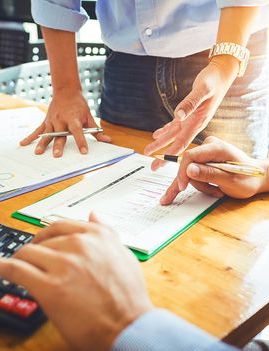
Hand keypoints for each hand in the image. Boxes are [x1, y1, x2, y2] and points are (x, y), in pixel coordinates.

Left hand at [0, 215, 151, 350]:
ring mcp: (64, 264)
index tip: (41, 241)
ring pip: (27, 252)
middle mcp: (79, 245)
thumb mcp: (124, 254)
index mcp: (97, 235)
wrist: (128, 326)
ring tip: (19, 268)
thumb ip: (107, 231)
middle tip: (33, 261)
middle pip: (43, 240)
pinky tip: (2, 270)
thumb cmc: (128, 294)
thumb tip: (94, 214)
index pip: (60, 226)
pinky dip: (4, 268)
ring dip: (21, 260)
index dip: (46, 234)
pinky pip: (16, 269)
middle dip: (36, 250)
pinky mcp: (49, 287)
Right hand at [20, 90, 110, 156]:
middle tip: (57, 155)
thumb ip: (97, 131)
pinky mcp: (46, 121)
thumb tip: (108, 140)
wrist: (66, 91)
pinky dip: (30, 137)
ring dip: (42, 143)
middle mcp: (61, 120)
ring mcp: (52, 121)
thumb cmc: (79, 105)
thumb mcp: (89, 117)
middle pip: (60, 134)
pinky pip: (37, 130)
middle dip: (58, 145)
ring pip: (47, 134)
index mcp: (74, 119)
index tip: (84, 151)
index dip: (81, 141)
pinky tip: (23, 144)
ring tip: (38, 153)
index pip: (78, 131)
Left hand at [144, 57, 238, 169]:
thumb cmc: (213, 81)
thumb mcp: (203, 89)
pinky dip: (164, 131)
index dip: (172, 154)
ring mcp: (190, 120)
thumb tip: (178, 115)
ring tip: (148, 152)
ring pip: (172, 135)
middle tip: (153, 167)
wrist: (221, 75)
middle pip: (176, 144)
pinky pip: (174, 125)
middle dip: (164, 156)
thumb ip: (191, 102)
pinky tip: (156, 136)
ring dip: (160, 144)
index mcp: (198, 122)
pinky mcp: (187, 113)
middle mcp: (193, 124)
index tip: (161, 163)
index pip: (182, 143)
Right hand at [161, 136, 268, 204]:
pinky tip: (173, 194)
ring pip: (190, 171)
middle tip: (213, 192)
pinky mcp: (204, 159)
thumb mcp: (230, 180)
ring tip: (218, 190)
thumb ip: (209, 174)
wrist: (255, 178)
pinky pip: (192, 171)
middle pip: (189, 165)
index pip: (190, 156)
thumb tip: (188, 170)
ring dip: (201, 184)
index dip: (183, 172)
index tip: (183, 187)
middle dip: (197, 182)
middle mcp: (209, 146)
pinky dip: (191, 182)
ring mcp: (206, 152)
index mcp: (217, 147)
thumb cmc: (247, 179)